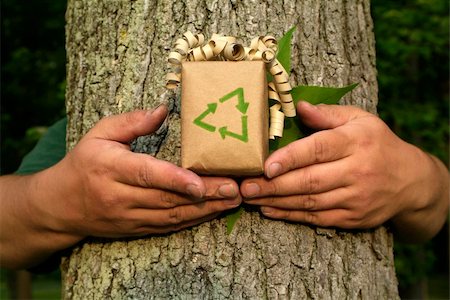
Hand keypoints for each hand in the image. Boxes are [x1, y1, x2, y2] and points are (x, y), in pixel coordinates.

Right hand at [40, 105, 240, 237]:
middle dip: (205, 195)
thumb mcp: (99, 134)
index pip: (146, 174)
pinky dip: (192, 220)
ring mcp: (128, 217)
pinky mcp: (135, 229)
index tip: (201, 183)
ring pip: (172, 217)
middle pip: (167, 198)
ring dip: (205, 210)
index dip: (174, 180)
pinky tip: (214, 211)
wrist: (60, 206)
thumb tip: (162, 109)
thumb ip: (131, 122)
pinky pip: (168, 227)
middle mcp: (119, 196)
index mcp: (109, 167)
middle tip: (235, 189)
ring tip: (233, 200)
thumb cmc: (83, 163)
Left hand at [241, 102, 447, 241]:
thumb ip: (328, 114)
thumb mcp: (360, 120)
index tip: (265, 165)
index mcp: (356, 141)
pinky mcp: (353, 218)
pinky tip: (270, 210)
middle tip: (246, 186)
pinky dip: (291, 216)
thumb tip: (297, 106)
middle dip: (274, 185)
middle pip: (310, 180)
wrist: (411, 182)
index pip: (319, 149)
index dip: (291, 158)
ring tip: (250, 198)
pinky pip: (317, 219)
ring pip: (310, 202)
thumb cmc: (378, 144)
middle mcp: (357, 171)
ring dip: (277, 201)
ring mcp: (355, 198)